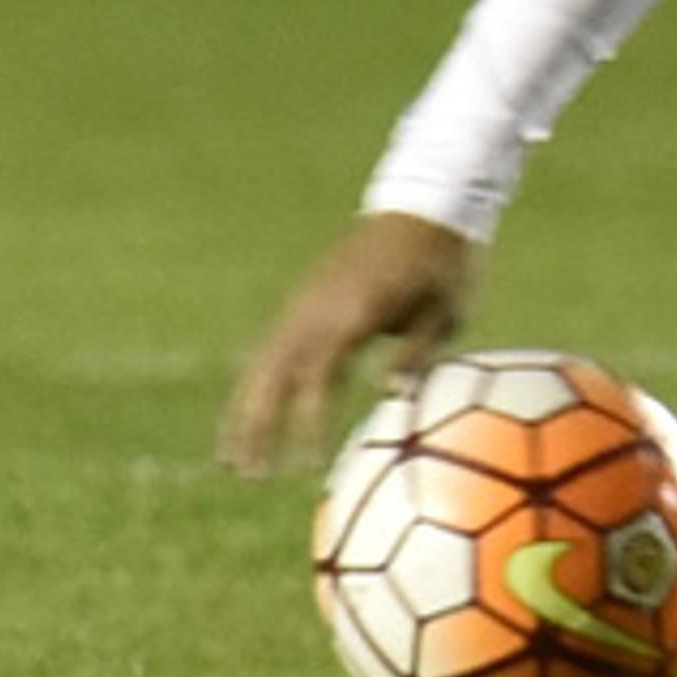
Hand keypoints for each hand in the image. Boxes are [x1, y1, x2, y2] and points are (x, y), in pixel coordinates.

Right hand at [215, 211, 479, 479]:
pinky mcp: (305, 296)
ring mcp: (305, 300)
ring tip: (231, 458)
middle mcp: (316, 308)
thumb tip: (393, 398)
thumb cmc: (444, 261)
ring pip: (260, 363)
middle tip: (247, 474)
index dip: (308, 426)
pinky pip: (269, 346)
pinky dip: (255, 382)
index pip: (317, 381)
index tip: (308, 466)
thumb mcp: (446, 309)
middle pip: (270, 376)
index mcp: (351, 313)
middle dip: (253, 426)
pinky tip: (251, 410)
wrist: (427, 201)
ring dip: (243, 409)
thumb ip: (418, 353)